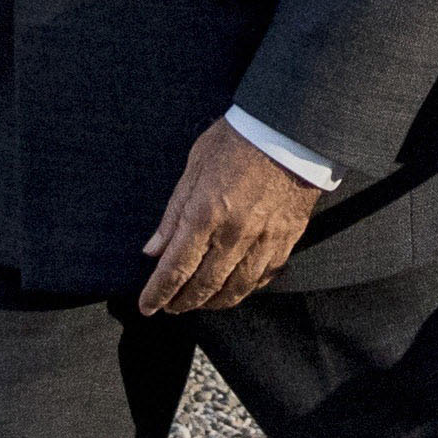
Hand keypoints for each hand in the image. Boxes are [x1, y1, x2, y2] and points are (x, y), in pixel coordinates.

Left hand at [138, 120, 323, 314]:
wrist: (290, 130)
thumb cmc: (236, 140)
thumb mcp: (194, 167)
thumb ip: (173, 214)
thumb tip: (153, 250)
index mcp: (205, 214)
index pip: (175, 268)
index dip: (158, 293)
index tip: (147, 307)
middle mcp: (234, 234)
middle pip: (204, 285)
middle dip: (183, 302)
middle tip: (170, 307)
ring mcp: (263, 240)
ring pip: (235, 288)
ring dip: (213, 302)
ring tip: (199, 304)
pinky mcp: (286, 239)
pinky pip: (264, 276)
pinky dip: (246, 289)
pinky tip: (234, 289)